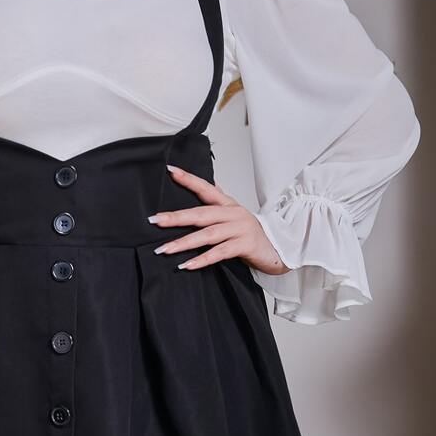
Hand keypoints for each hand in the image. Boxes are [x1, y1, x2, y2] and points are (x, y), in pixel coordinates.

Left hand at [148, 163, 291, 273]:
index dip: (188, 179)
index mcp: (228, 204)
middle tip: (155, 220)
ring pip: (207, 234)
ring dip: (184, 243)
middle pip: (201, 213)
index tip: (170, 171)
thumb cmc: (251, 233)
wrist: (279, 249)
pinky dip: (202, 259)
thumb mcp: (233, 215)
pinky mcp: (245, 245)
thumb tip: (205, 185)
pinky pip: (220, 252)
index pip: (206, 188)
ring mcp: (240, 229)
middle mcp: (233, 213)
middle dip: (176, 217)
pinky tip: (187, 265)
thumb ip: (218, 203)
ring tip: (164, 249)